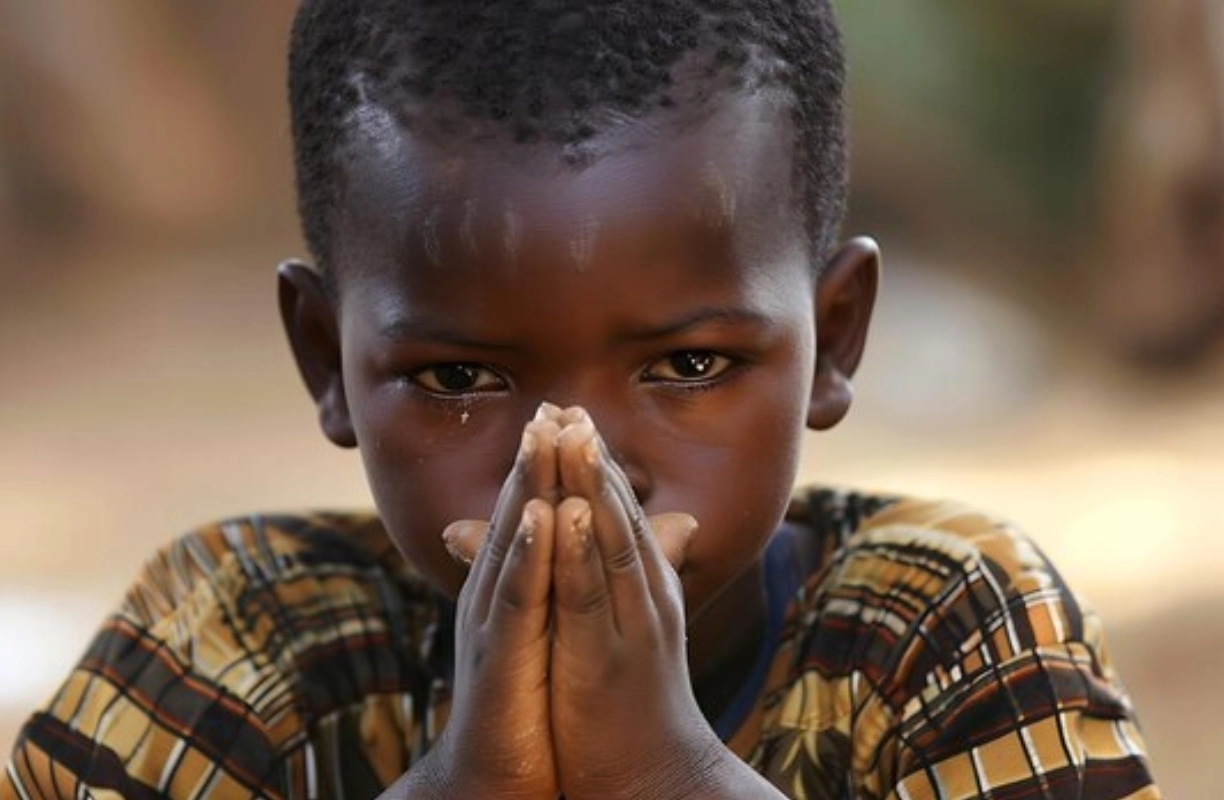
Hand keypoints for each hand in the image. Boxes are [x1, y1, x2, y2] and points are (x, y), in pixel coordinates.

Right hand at [400, 412, 562, 799]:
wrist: (495, 777)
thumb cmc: (526, 705)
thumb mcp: (551, 633)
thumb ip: (567, 584)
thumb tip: (590, 547)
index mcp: (511, 588)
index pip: (530, 513)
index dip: (546, 463)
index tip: (566, 410)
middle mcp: (494, 595)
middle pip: (517, 513)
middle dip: (533, 457)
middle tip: (550, 401)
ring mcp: (494, 623)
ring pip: (514, 543)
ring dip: (528, 487)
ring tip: (543, 436)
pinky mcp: (503, 657)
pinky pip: (518, 598)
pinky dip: (530, 554)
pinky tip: (545, 517)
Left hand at [546, 410, 719, 799]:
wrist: (657, 777)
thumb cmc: (634, 704)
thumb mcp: (620, 629)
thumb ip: (604, 577)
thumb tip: (592, 537)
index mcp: (644, 587)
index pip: (620, 511)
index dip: (597, 461)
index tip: (571, 411)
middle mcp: (645, 595)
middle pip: (618, 512)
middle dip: (592, 456)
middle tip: (566, 405)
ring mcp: (631, 623)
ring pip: (610, 541)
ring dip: (591, 486)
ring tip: (572, 435)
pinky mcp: (606, 656)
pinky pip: (592, 596)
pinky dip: (581, 550)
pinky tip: (567, 513)